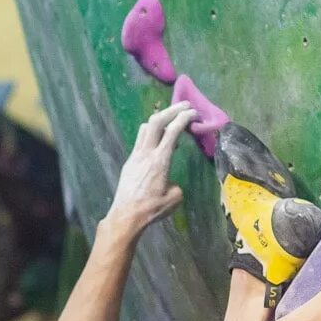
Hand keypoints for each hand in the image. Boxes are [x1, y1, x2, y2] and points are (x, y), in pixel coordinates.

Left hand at [105, 102, 195, 232]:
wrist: (126, 215)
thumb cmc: (151, 209)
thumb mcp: (174, 198)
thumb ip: (176, 185)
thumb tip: (171, 182)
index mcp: (160, 160)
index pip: (172, 130)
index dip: (184, 118)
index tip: (194, 113)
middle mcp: (146, 153)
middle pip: (156, 120)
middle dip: (172, 110)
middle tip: (185, 106)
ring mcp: (135, 155)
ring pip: (146, 127)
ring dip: (159, 119)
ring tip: (170, 120)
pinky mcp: (130, 161)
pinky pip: (141, 140)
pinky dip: (152, 133)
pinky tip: (158, 141)